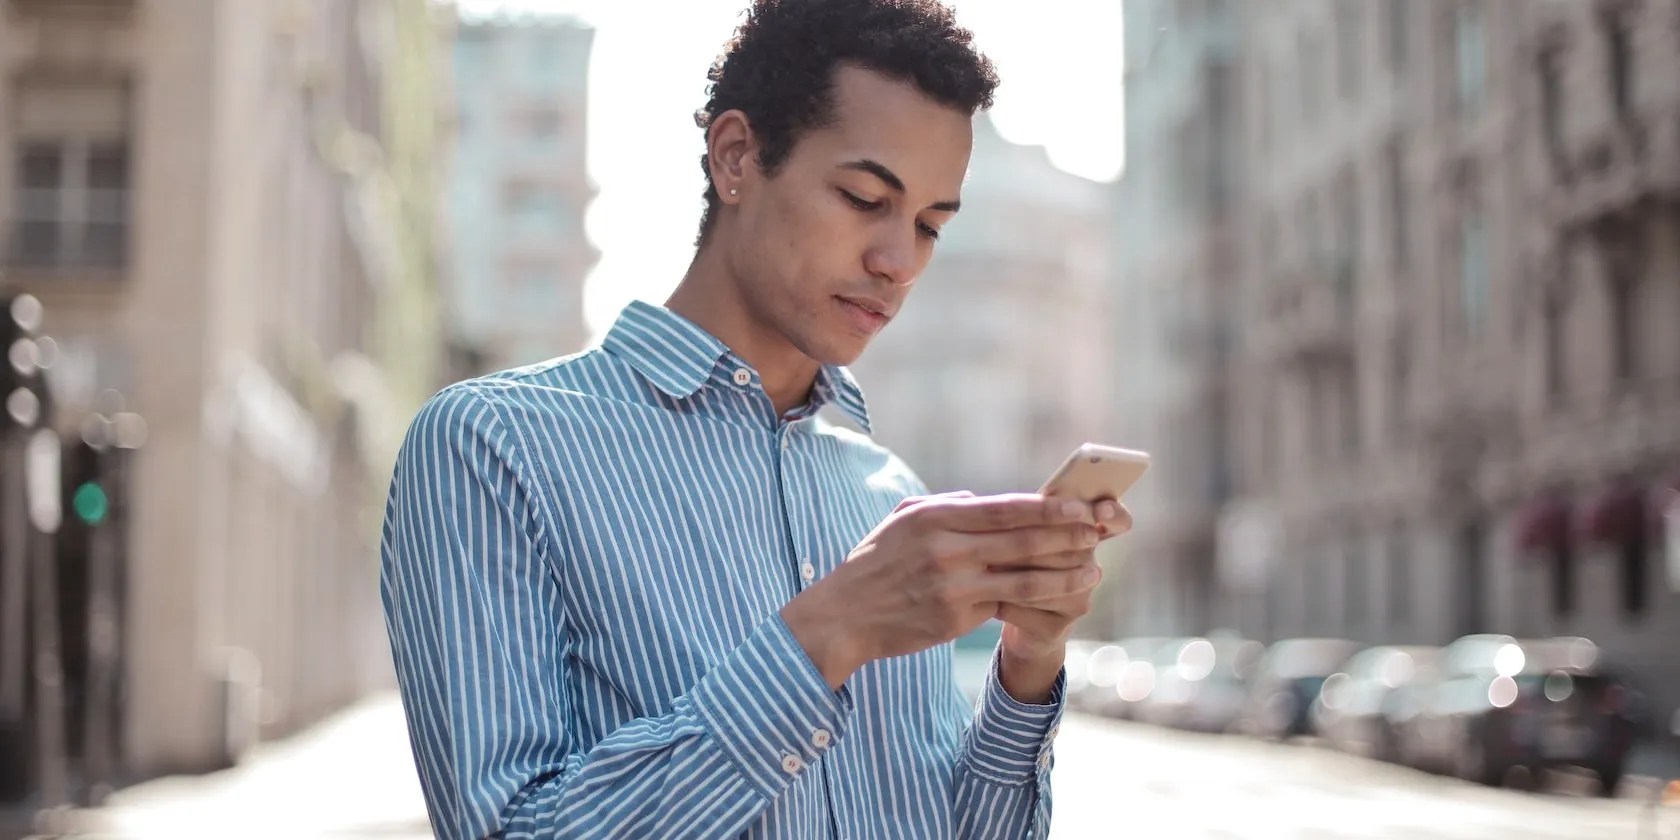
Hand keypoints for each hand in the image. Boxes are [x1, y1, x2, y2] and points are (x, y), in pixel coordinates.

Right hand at [780, 493, 1102, 688]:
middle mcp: (946, 548)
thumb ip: (945, 506)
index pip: (1006, 507)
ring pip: (1024, 577)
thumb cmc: (875, 564)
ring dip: (1065, 574)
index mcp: (935, 516)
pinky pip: (1008, 606)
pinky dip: (1040, 601)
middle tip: (1101, 533)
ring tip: (1094, 571)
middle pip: (1023, 540)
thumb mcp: (902, 521)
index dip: (1049, 508)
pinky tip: (1062, 598)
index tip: (1081, 506)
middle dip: (1069, 537)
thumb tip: (981, 500)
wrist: (844, 617)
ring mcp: (953, 585)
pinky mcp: (956, 617)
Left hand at [996, 499, 1131, 701]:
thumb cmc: (1018, 563)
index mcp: (1086, 537)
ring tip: (984, 566)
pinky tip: (985, 597)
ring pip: (1046, 580)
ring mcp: (1079, 599)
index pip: (1117, 521)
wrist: (1015, 619)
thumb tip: (1012, 500)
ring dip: (1011, 571)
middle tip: (996, 541)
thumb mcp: (1025, 532)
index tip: (1100, 511)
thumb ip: (1032, 514)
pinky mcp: (1059, 627)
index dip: (1113, 514)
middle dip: (1032, 544)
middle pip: (1072, 549)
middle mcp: (1090, 568)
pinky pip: (1027, 608)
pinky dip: (1002, 601)